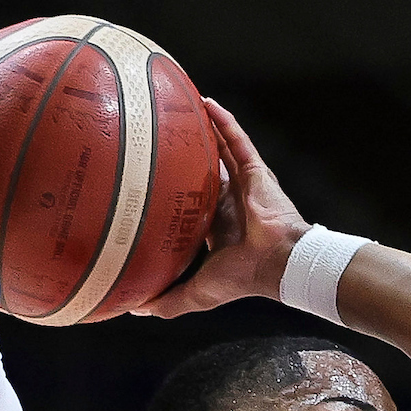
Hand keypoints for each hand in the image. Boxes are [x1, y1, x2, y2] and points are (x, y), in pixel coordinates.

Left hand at [135, 99, 308, 320]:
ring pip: (219, 150)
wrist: (277, 263)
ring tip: (180, 108)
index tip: (148, 182)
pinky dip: (225, 122)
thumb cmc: (241, 279)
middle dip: (184, 154)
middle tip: (159, 136)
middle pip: (202, 171)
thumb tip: (133, 308)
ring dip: (203, 129)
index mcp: (216, 228)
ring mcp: (243, 184)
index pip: (189, 205)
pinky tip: (208, 103)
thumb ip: (166, 300)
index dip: (172, 193)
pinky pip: (238, 140)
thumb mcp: (196, 294)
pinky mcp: (255, 171)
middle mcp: (229, 203)